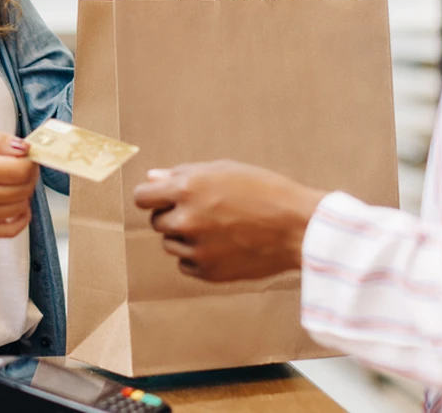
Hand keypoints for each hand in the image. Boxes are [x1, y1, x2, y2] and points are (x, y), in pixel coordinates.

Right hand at [0, 129, 38, 237]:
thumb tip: (26, 148)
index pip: (20, 170)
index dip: (31, 161)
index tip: (27, 154)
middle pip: (22, 189)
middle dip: (30, 175)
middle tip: (23, 165)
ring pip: (19, 207)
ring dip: (25, 192)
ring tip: (14, 180)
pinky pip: (9, 230)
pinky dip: (21, 218)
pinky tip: (17, 205)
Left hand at [132, 161, 325, 281]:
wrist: (298, 228)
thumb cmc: (265, 191)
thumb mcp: (224, 170)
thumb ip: (183, 174)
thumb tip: (152, 177)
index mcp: (187, 189)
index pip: (142, 196)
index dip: (152, 195)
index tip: (162, 197)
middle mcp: (187, 219)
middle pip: (157, 222)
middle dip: (172, 215)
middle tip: (204, 211)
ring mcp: (197, 248)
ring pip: (170, 244)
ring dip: (185, 237)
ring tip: (218, 228)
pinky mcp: (208, 272)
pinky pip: (186, 264)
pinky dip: (197, 257)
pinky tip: (223, 246)